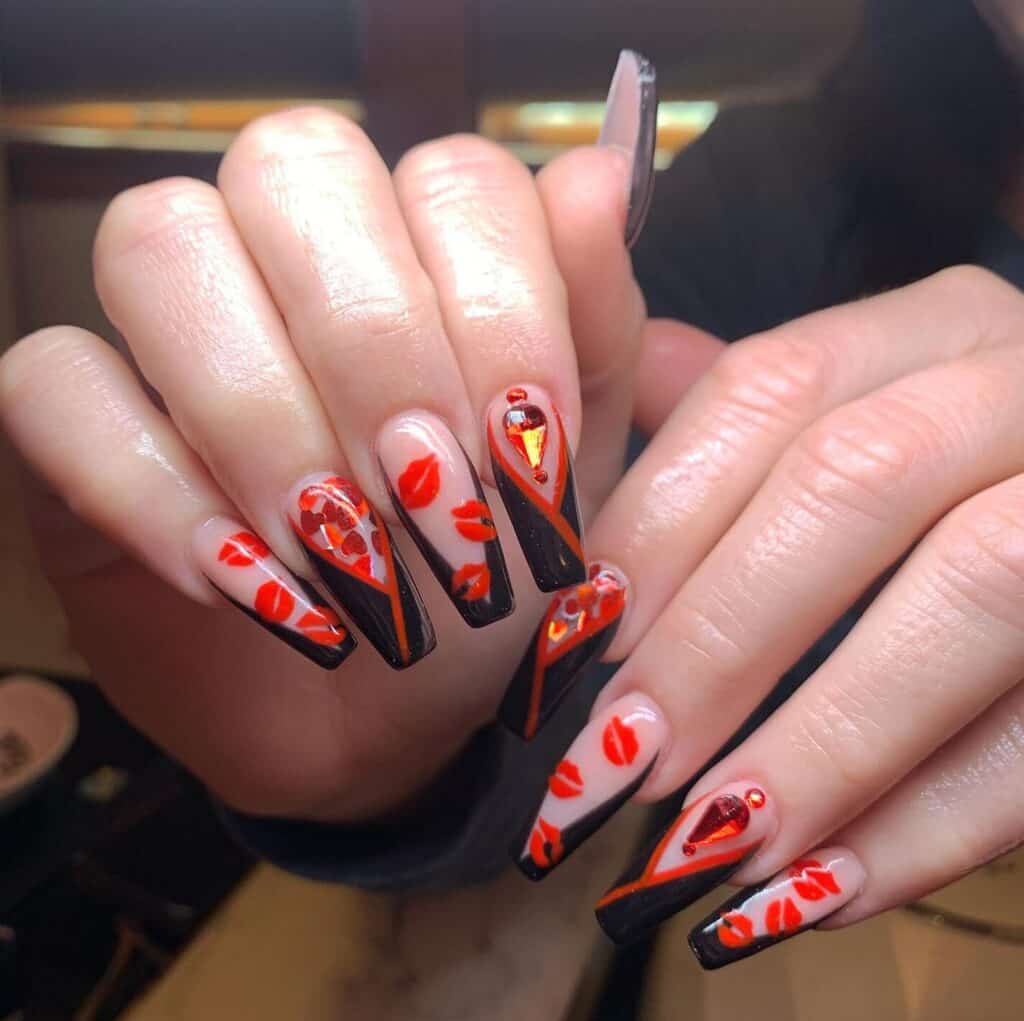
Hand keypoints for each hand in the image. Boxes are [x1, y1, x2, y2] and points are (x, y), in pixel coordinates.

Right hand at [0, 55, 655, 821]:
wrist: (399, 720)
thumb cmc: (489, 584)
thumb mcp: (570, 473)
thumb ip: (592, 326)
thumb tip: (598, 175)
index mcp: (423, 247)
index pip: (453, 177)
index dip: (503, 307)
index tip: (534, 455)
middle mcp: (288, 255)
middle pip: (294, 169)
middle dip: (378, 347)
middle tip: (434, 500)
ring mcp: (167, 329)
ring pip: (162, 247)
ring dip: (268, 416)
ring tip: (345, 562)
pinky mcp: (68, 422)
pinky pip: (55, 388)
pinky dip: (155, 491)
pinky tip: (244, 587)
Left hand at [510, 265, 1023, 965]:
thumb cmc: (947, 491)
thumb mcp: (852, 421)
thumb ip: (721, 431)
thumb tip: (556, 455)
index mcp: (926, 333)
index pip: (766, 391)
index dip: (657, 521)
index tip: (572, 643)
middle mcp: (1023, 383)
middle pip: (853, 481)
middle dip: (720, 636)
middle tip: (616, 761)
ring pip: (973, 595)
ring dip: (821, 742)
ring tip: (702, 846)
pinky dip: (934, 822)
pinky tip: (819, 891)